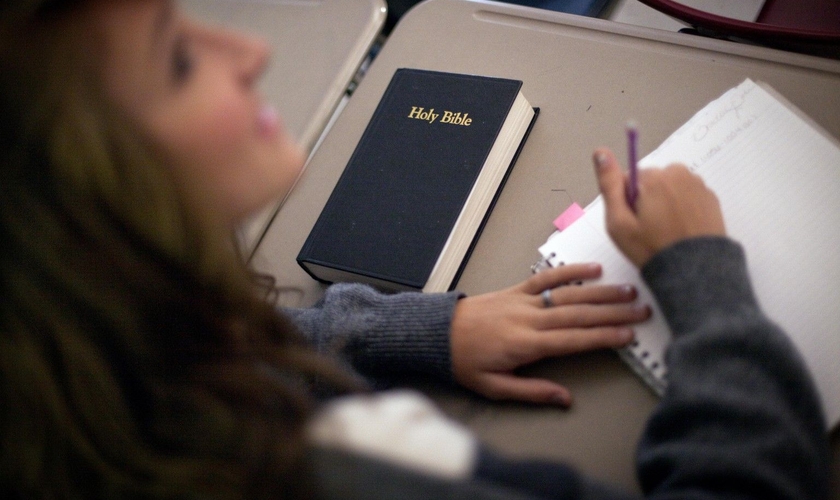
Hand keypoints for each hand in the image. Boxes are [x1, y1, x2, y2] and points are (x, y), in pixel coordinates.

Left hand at [450, 263, 648, 406]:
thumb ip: (531, 392)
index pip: (574, 340)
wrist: (437, 333)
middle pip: (579, 314)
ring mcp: (523, 300)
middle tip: (642, 309)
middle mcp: (528, 318)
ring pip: (568, 294)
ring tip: (628, 290)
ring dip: (600, 291)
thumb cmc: (464, 361)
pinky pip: (546, 277)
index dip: (603, 337)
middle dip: (613, 312)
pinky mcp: (516, 289)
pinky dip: (569, 271)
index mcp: (526, 344)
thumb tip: (563, 399)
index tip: (628, 335)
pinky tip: (592, 268)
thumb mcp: (494, 387)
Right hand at [594, 148, 725, 267]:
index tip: (633, 222)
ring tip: (667, 231)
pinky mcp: (711, 198)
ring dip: (665, 203)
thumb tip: (600, 151)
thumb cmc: (651, 248)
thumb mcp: (619, 221)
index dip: (627, 201)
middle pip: (651, 181)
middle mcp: (678, 173)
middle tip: (648, 229)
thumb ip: (609, 184)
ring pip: (670, 188)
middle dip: (647, 200)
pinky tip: (681, 230)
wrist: (693, 271)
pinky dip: (683, 208)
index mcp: (654, 177)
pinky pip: (688, 196)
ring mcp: (698, 184)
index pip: (629, 179)